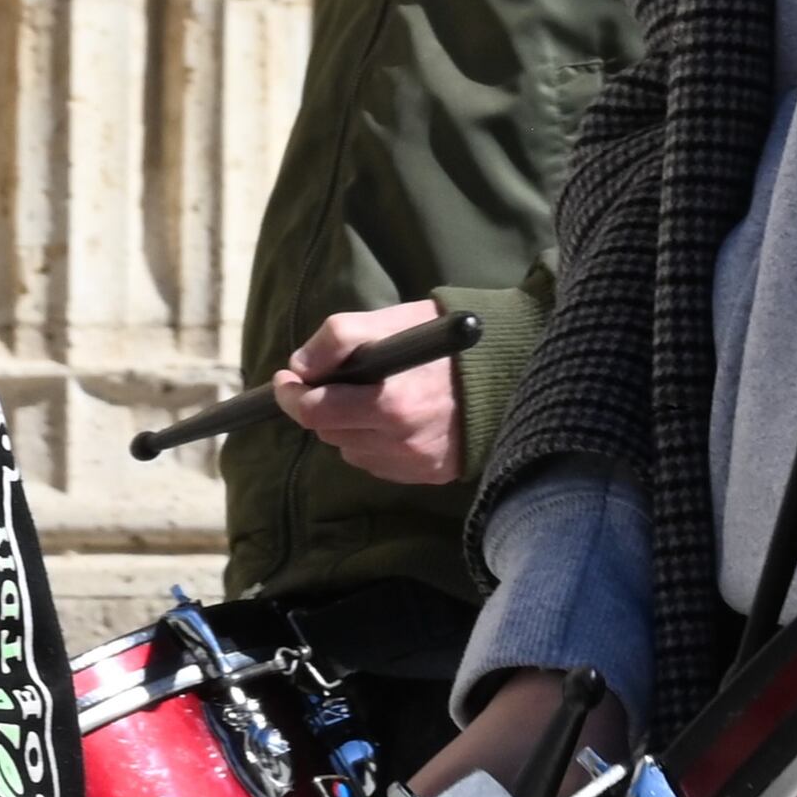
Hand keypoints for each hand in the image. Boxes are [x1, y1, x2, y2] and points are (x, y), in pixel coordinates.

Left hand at [276, 301, 460, 484]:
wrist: (509, 370)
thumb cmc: (445, 340)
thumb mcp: (392, 322)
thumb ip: (339, 338)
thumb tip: (300, 367)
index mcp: (393, 403)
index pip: (316, 412)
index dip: (292, 394)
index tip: (287, 379)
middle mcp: (402, 442)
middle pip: (328, 431)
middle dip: (320, 405)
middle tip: (330, 381)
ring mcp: (416, 463)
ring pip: (350, 449)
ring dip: (346, 424)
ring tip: (370, 395)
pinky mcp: (428, 474)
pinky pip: (377, 462)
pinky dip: (371, 441)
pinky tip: (391, 417)